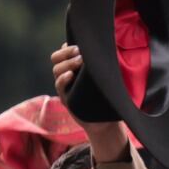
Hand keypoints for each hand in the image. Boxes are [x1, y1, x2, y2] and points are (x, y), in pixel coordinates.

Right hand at [50, 44, 131, 158]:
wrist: (106, 123)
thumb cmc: (108, 98)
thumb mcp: (106, 78)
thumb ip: (103, 65)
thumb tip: (112, 48)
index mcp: (75, 68)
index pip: (63, 52)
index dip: (67, 47)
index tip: (80, 45)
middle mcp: (67, 75)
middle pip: (56, 58)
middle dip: (66, 52)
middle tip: (80, 52)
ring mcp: (65, 87)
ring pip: (56, 69)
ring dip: (67, 63)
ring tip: (79, 61)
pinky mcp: (66, 98)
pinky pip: (59, 85)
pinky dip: (63, 79)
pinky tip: (71, 75)